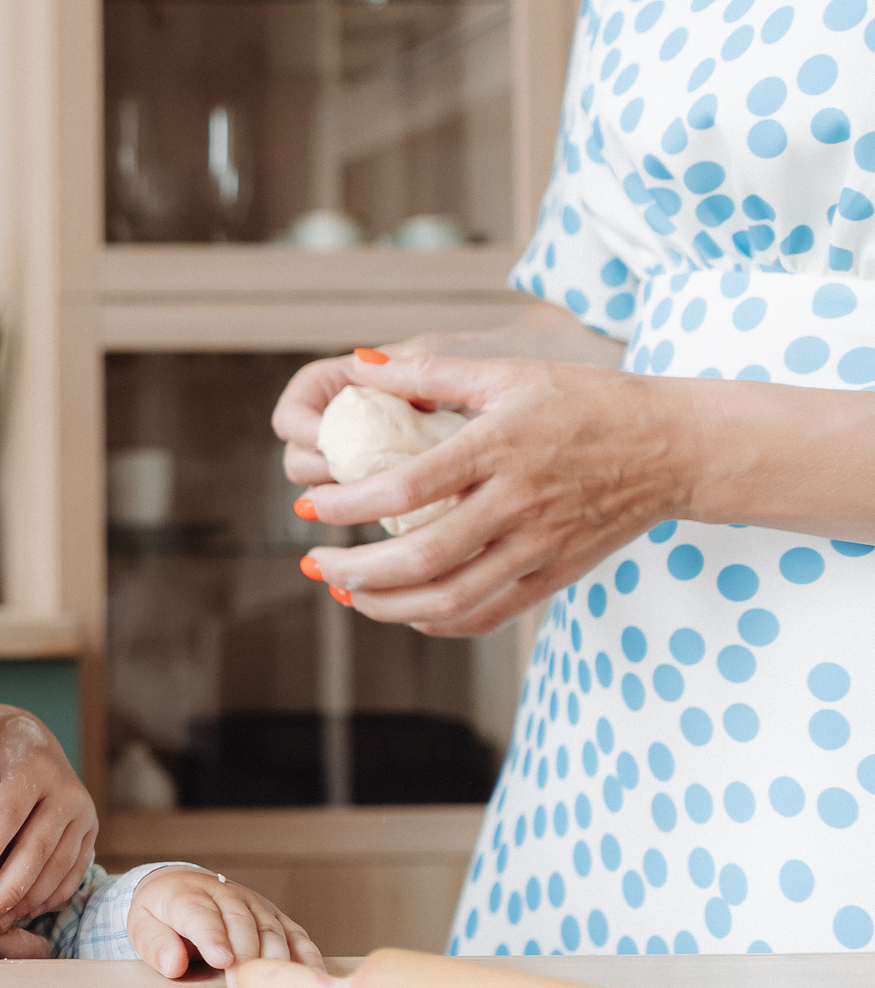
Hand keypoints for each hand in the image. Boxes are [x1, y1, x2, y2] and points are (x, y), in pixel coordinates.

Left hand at [0, 705, 98, 929]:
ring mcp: (83, 815)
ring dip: (28, 899)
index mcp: (34, 767)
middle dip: (9, 886)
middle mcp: (67, 791)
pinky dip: (49, 897)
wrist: (31, 738)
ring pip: (59, 866)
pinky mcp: (89, 835)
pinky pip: (73, 873)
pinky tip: (21, 914)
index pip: (10, 812)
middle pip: (39, 846)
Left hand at [126, 868, 322, 977]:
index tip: (221, 960)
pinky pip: (294, 933)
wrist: (180, 885)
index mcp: (187, 894)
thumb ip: (154, 944)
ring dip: (275, 959)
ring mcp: (253, 903)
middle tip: (242, 987)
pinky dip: (306, 954)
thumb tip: (173, 964)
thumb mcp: (142, 925)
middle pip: (241, 922)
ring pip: (271, 927)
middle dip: (245, 955)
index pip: (201, 914)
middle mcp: (224, 894)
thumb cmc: (161, 913)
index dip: (213, 937)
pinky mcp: (272, 915)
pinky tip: (313, 976)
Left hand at [288, 345, 692, 637]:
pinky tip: (405, 611)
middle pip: (422, 555)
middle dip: (356, 568)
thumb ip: (430, 373)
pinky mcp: (557, 574)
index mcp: (500, 447)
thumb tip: (360, 366)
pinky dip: (439, 621)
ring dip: (387, 605)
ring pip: (451, 597)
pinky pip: (490, 614)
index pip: (407, 486)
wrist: (674, 447)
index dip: (350, 503)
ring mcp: (540, 546)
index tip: (313, 506)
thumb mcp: (510, 374)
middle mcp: (518, 503)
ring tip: (347, 593)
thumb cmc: (588, 403)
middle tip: (316, 562)